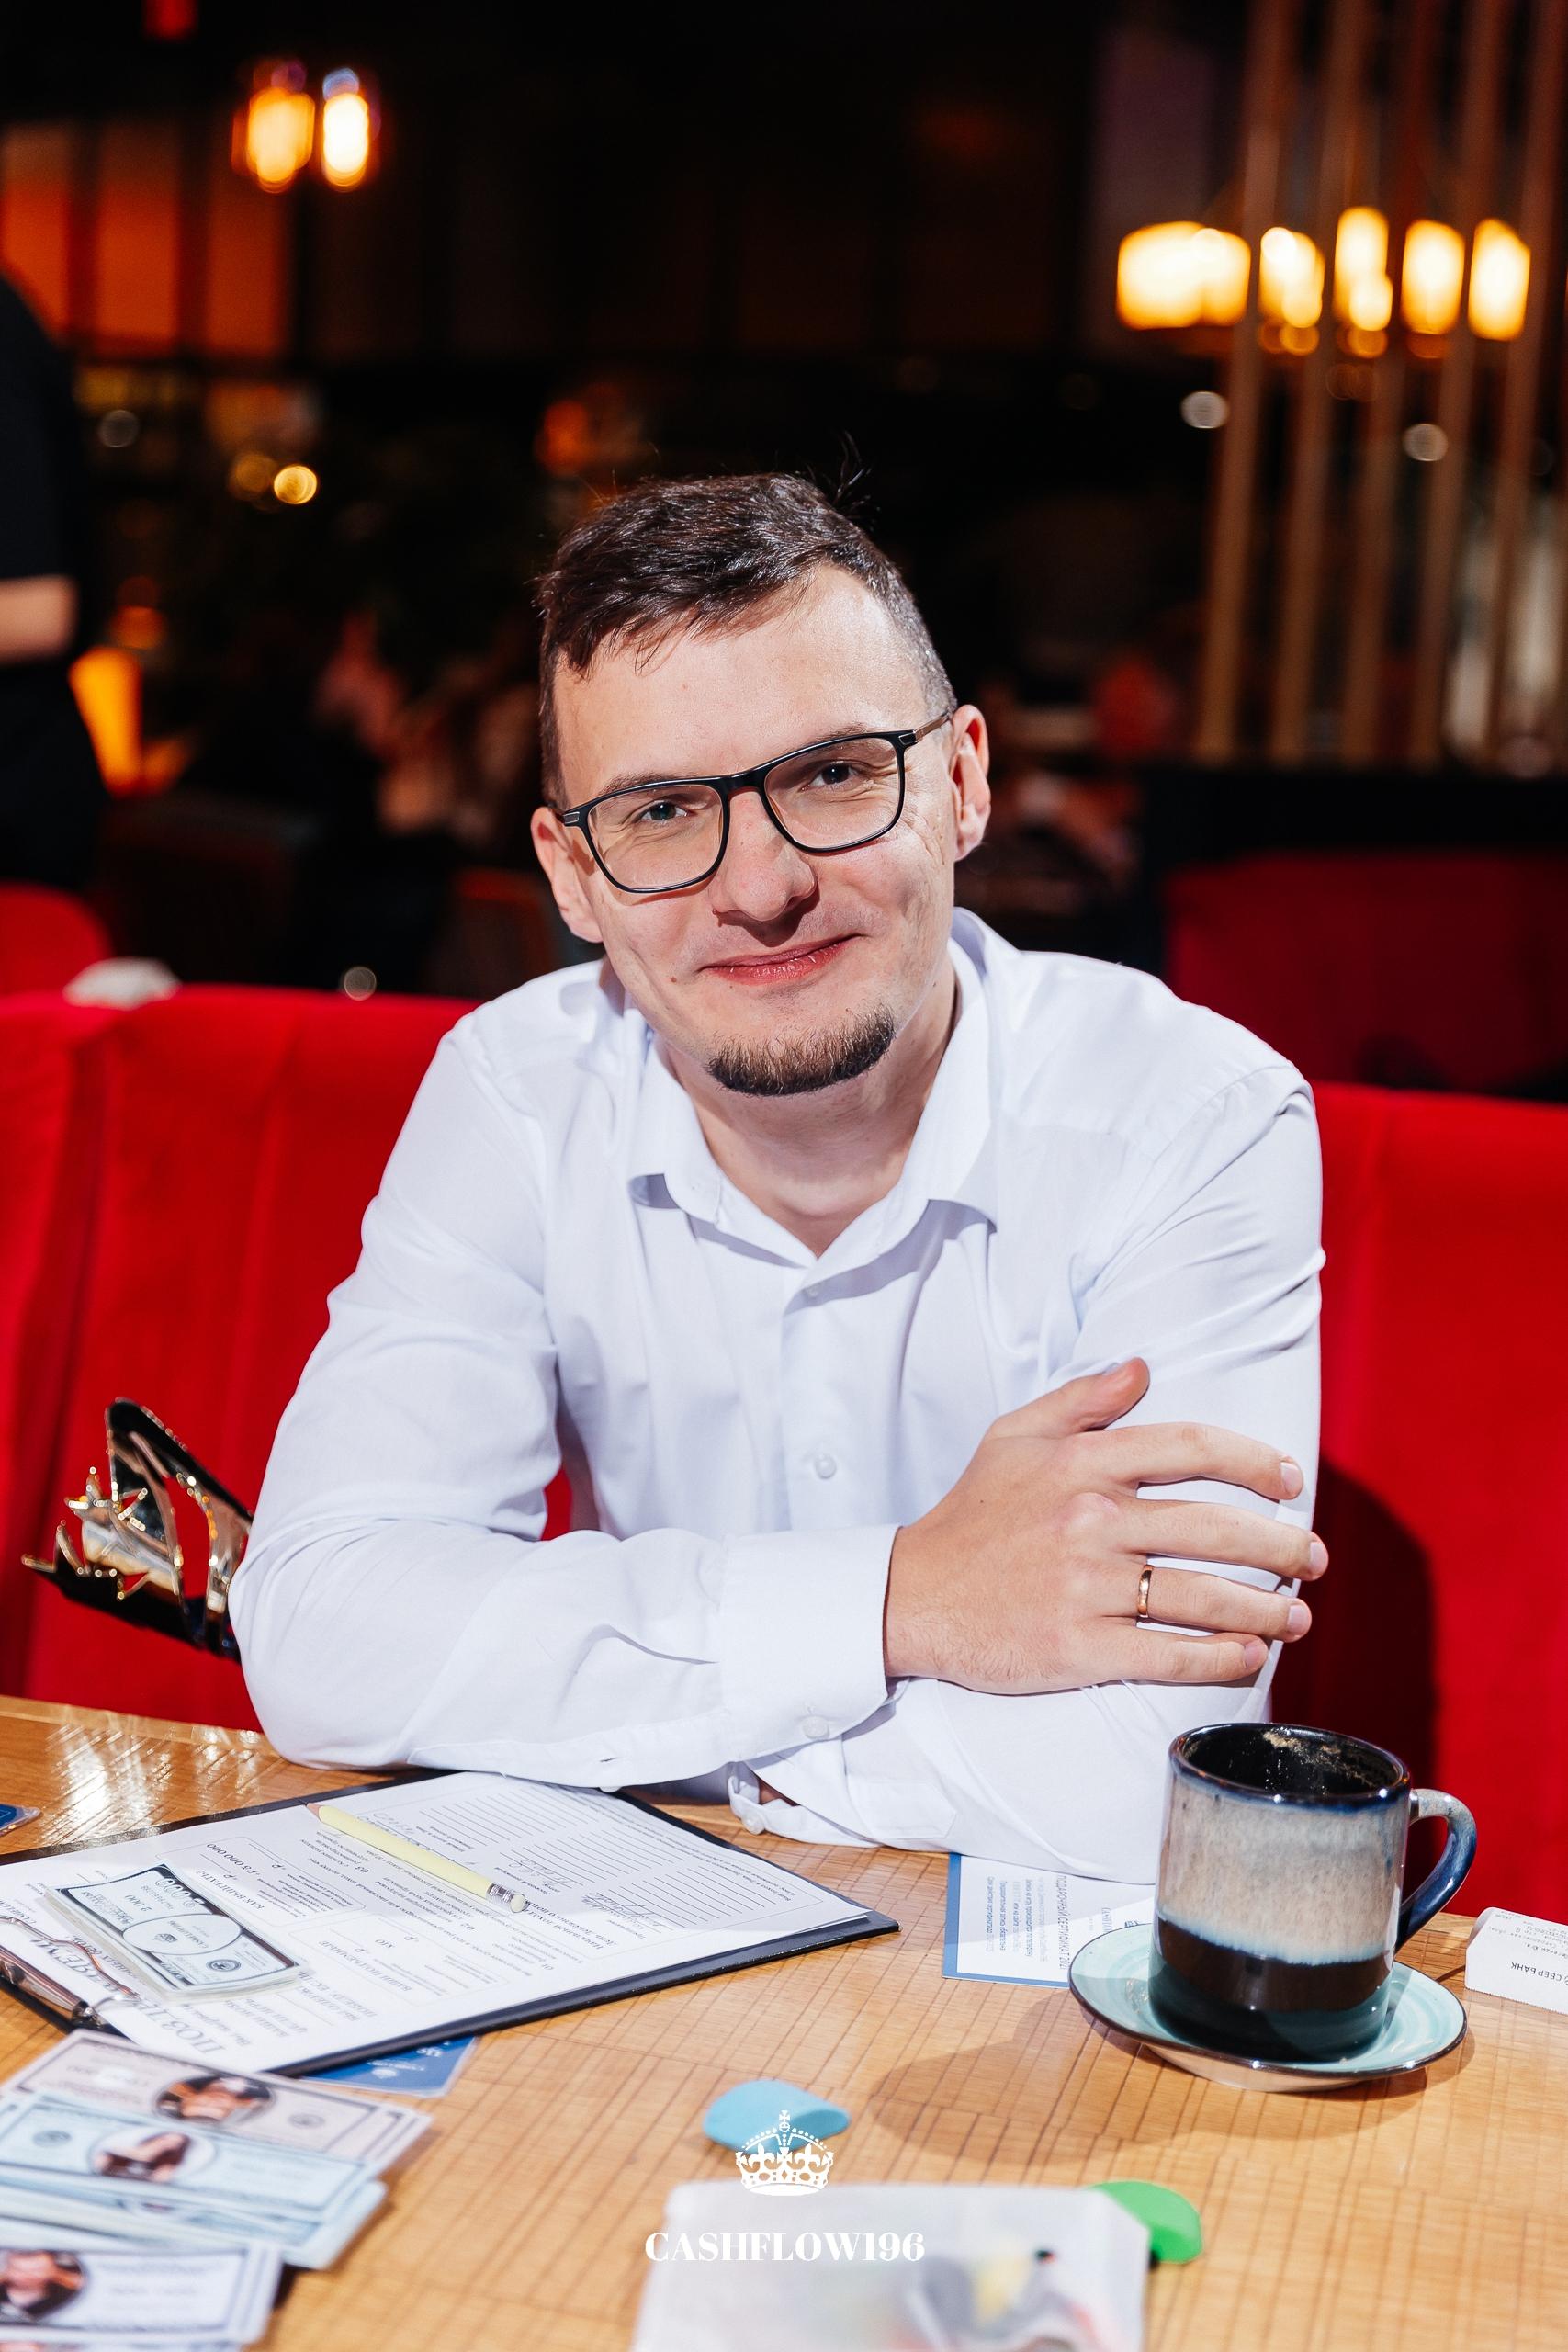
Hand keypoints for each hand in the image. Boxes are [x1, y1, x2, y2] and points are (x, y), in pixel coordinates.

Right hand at [884, 1358, 1325, 1693]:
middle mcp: (1091, 1518)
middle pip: (1215, 1527)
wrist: (912, 1594)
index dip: (1255, 1462)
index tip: (1290, 1483)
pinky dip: (1219, 1658)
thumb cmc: (972, 1514)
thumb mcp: (1014, 1435)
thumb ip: (1082, 1399)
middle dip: (1282, 1545)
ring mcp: (1085, 1585)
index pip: (1193, 1448)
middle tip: (1315, 1558)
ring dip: (1265, 1609)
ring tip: (1298, 1617)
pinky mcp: (1077, 1646)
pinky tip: (1250, 1656)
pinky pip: (1167, 1653)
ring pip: (1202, 1594)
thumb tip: (1144, 1368)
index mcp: (1083, 1462)